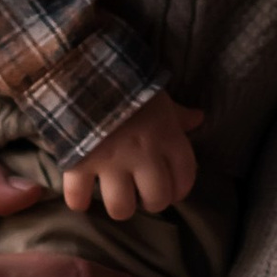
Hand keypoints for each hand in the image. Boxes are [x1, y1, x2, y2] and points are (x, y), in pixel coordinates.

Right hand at [60, 92, 201, 219]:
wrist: (84, 68)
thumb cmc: (125, 81)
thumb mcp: (157, 94)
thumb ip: (177, 114)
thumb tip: (198, 118)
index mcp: (167, 137)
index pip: (185, 178)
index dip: (179, 189)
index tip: (170, 188)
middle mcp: (144, 156)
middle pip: (156, 200)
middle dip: (150, 201)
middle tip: (140, 193)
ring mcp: (111, 163)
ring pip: (121, 208)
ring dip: (119, 206)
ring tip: (114, 195)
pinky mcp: (80, 164)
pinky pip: (78, 198)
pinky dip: (77, 201)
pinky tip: (80, 196)